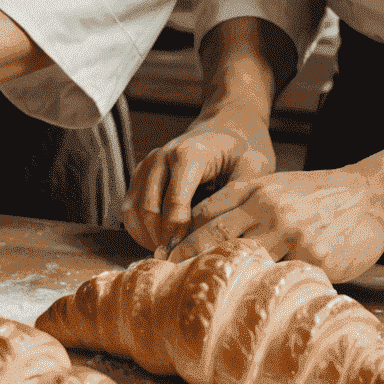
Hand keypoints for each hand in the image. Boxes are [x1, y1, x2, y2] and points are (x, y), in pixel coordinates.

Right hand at [122, 106, 275, 252]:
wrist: (227, 124)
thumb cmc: (243, 148)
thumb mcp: (254, 169)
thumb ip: (237, 199)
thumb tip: (220, 233)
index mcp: (189, 154)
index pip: (175, 202)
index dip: (180, 234)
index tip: (192, 254)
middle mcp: (162, 157)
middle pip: (149, 209)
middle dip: (165, 240)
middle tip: (184, 259)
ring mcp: (148, 163)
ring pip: (133, 210)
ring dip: (149, 236)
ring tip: (174, 251)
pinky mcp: (142, 173)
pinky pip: (129, 207)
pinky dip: (140, 229)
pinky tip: (162, 239)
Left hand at [164, 162, 383, 283]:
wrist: (371, 194)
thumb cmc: (319, 195)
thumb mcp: (276, 186)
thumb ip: (244, 205)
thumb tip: (205, 234)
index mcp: (254, 190)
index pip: (204, 214)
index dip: (179, 238)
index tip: (160, 260)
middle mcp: (267, 208)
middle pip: (214, 237)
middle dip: (186, 261)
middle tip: (164, 285)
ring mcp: (290, 232)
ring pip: (243, 260)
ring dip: (220, 284)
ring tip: (198, 305)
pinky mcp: (314, 256)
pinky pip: (281, 279)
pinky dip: (262, 295)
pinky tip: (248, 312)